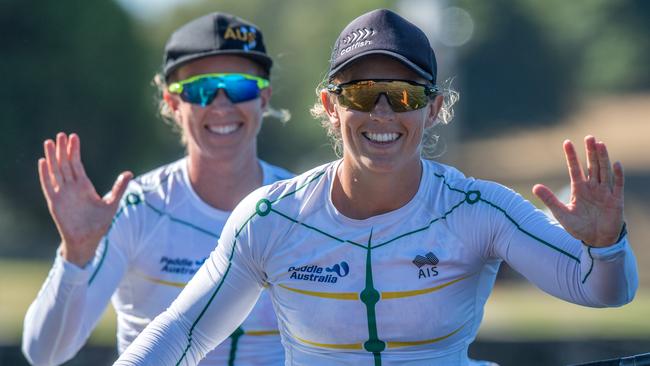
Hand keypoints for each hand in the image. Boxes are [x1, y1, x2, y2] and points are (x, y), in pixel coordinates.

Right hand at [39, 132, 132, 266]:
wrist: (88, 240)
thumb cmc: (99, 223)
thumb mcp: (112, 203)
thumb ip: (119, 187)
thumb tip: (129, 173)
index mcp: (84, 186)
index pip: (77, 164)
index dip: (75, 150)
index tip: (73, 137)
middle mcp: (72, 187)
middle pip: (65, 164)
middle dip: (62, 149)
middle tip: (60, 134)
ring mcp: (63, 194)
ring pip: (55, 171)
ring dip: (52, 157)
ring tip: (49, 142)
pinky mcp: (55, 202)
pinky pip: (48, 185)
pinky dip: (45, 174)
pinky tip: (43, 162)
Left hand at [532, 135, 623, 246]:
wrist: (596, 241)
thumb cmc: (579, 227)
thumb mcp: (561, 214)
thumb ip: (550, 200)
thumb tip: (535, 187)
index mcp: (579, 189)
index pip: (575, 168)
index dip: (571, 156)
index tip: (567, 142)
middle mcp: (593, 187)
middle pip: (592, 166)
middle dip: (590, 152)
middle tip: (589, 137)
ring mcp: (605, 192)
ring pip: (604, 171)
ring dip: (602, 158)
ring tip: (600, 144)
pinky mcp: (616, 200)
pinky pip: (618, 185)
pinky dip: (618, 175)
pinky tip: (616, 163)